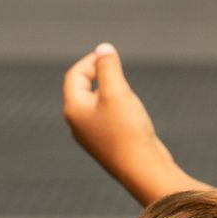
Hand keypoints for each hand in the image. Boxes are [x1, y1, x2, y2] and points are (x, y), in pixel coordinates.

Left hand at [61, 43, 183, 202]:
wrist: (142, 169)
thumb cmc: (127, 131)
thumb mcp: (117, 92)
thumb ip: (108, 68)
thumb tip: (103, 48)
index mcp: (74, 109)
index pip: (74, 76)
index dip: (90, 61)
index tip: (111, 56)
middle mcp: (78, 124)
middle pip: (83, 89)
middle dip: (101, 75)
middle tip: (120, 70)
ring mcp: (93, 136)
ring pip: (96, 104)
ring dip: (111, 92)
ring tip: (128, 93)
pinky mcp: (109, 144)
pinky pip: (107, 118)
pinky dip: (118, 108)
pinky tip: (133, 114)